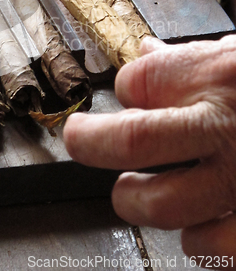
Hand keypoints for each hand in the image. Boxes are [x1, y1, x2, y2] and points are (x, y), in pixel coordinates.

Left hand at [63, 35, 235, 262]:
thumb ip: (195, 59)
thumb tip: (146, 52)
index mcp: (220, 78)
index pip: (133, 80)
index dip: (123, 90)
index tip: (128, 97)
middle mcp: (227, 128)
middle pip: (126, 141)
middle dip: (89, 142)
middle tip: (83, 141)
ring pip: (158, 206)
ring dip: (142, 202)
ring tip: (145, 193)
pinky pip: (209, 250)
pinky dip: (199, 240)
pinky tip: (206, 221)